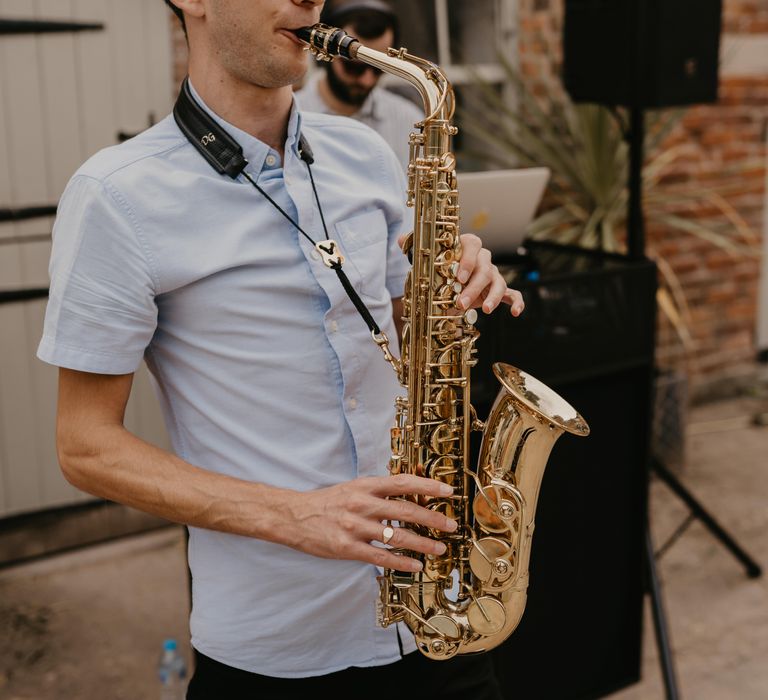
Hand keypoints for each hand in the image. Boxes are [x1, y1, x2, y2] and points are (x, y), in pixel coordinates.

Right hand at [280, 474, 456, 571]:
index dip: (427, 486)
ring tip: (439, 549)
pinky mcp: (347, 548)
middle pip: (406, 510)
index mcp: (365, 486)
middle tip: (451, 525)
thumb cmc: (326, 502)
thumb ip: (378, 491)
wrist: (293, 516)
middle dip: (432, 518)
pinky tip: (415, 566)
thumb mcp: (353, 488)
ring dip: (422, 544)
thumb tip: (408, 494)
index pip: (403, 482)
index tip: (448, 491)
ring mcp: (355, 526)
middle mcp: (362, 504)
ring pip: (397, 536)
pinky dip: (401, 562)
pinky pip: (380, 557)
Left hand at [398, 232, 523, 316]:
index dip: (467, 260)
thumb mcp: (427, 259)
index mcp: (467, 247)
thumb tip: (401, 239)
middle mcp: (483, 259)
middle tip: (460, 303)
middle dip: (473, 288)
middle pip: (485, 269)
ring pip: (499, 282)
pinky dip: (516, 302)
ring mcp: (493, 275)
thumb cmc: (441, 268)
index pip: (473, 244)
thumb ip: (415, 248)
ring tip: (485, 310)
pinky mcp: (500, 290)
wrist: (451, 282)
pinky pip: (512, 294)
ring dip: (492, 297)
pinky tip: (515, 313)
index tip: (457, 277)